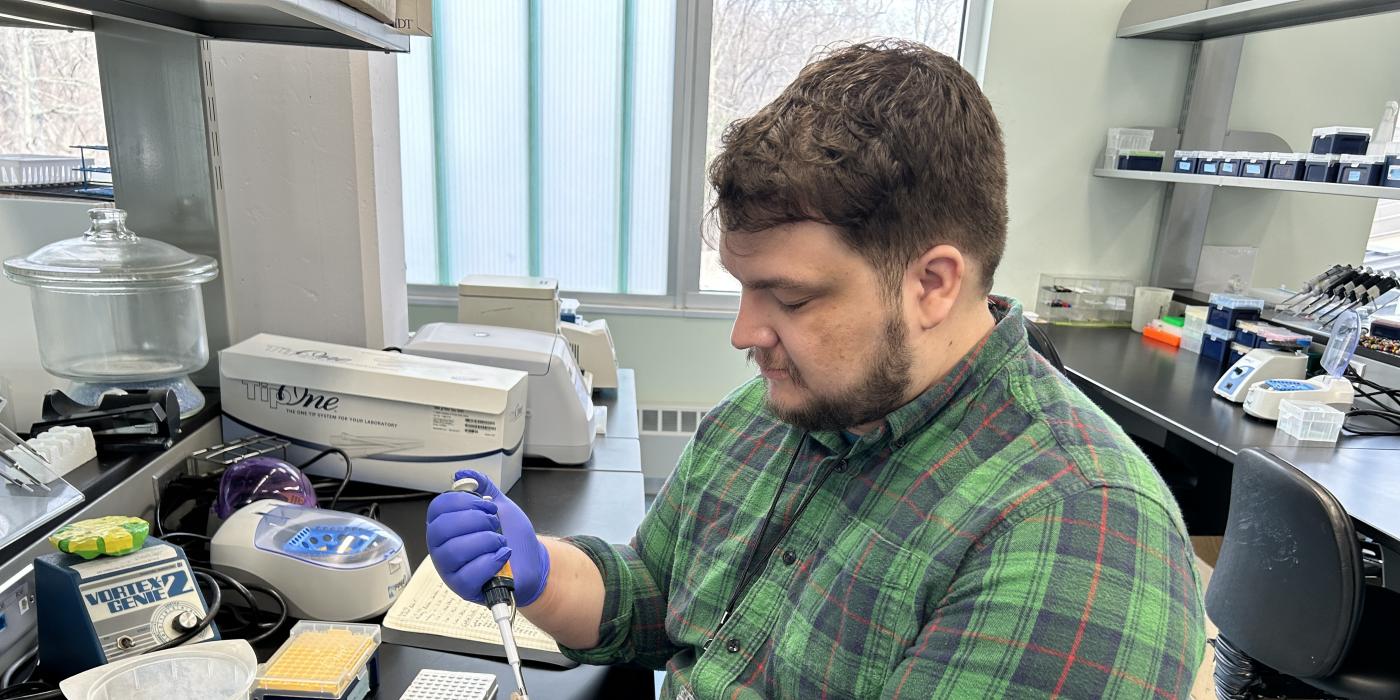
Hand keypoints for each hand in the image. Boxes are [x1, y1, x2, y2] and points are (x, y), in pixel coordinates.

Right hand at [426, 469, 550, 605]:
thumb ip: (483, 487)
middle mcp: (442, 547)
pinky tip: (502, 556)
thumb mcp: (499, 506)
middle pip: (443, 528)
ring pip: (455, 550)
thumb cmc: (512, 537)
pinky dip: (491, 561)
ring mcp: (450, 569)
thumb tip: (463, 474)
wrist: (532, 562)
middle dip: (476, 520)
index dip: (464, 502)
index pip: (438, 507)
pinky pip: (468, 573)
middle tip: (493, 524)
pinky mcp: (462, 588)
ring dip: (486, 541)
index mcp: (446, 526)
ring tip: (499, 542)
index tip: (485, 505)